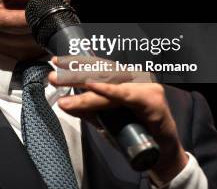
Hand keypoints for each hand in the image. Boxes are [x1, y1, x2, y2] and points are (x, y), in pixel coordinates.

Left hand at [49, 56, 188, 183]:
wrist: (162, 154)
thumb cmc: (137, 134)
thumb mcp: (105, 121)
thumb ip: (87, 110)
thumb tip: (64, 102)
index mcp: (126, 80)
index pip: (99, 67)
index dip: (77, 63)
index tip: (57, 62)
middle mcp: (135, 78)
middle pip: (101, 71)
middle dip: (75, 73)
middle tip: (54, 76)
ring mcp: (144, 86)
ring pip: (109, 83)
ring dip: (83, 83)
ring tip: (64, 83)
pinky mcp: (152, 100)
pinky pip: (125, 94)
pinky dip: (108, 90)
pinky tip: (91, 85)